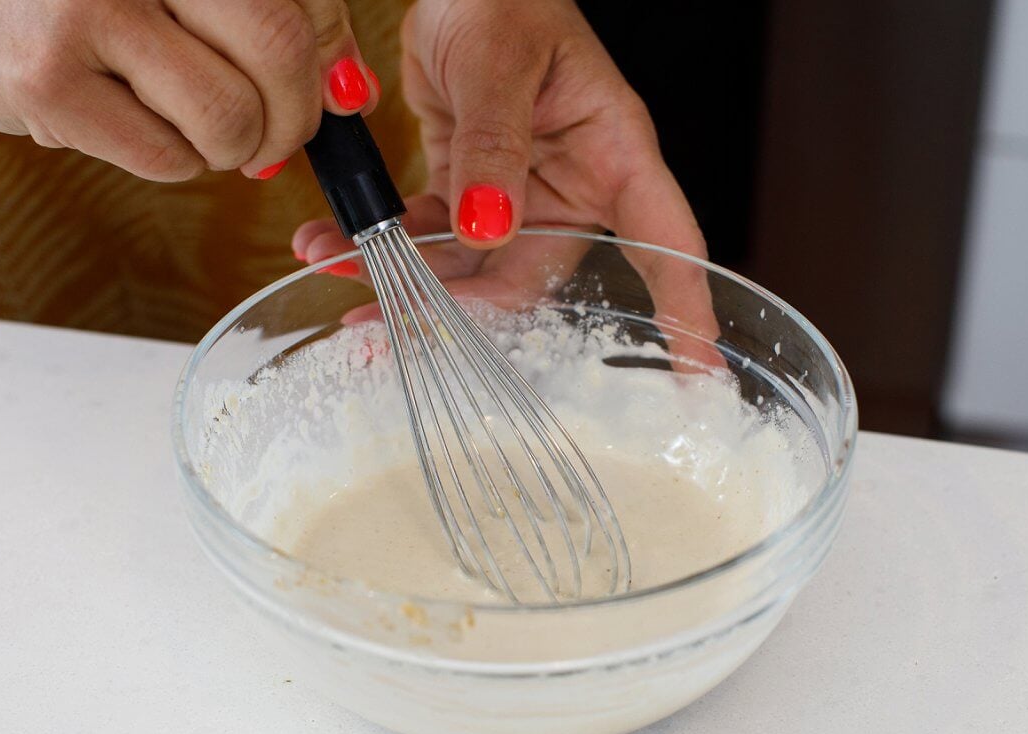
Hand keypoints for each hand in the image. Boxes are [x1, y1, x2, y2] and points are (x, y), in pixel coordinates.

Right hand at [0, 0, 378, 179]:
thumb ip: (272, 17)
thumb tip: (349, 92)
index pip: (305, 3)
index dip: (326, 63)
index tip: (325, 92)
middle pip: (281, 56)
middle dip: (293, 119)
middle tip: (272, 135)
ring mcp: (89, 12)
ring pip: (231, 122)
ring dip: (231, 147)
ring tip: (190, 124)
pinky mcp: (48, 81)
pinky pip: (167, 158)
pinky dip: (174, 161)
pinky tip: (135, 124)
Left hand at [293, 0, 721, 366]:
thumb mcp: (501, 63)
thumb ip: (493, 144)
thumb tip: (487, 229)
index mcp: (616, 154)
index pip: (667, 243)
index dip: (685, 311)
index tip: (697, 376)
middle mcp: (573, 188)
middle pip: (534, 277)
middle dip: (464, 307)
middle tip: (392, 321)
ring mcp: (519, 197)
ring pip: (470, 269)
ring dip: (403, 277)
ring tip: (334, 264)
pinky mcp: (468, 193)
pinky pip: (428, 237)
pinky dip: (379, 244)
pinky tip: (330, 242)